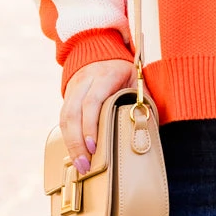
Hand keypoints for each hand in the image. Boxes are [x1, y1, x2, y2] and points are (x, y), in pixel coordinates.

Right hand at [60, 59, 135, 173]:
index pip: (92, 102)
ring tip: (79, 165)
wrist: (98, 50)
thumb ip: (141, 98)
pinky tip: (74, 153)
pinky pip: (63, 119)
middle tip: (85, 165)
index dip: (91, 125)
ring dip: (70, 144)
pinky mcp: (67, 97)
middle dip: (77, 142)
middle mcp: (84, 81)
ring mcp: (73, 89)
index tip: (94, 146)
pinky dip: (67, 138)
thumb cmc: (122, 69)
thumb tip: (151, 123)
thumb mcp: (135, 78)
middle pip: (73, 113)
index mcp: (104, 76)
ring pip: (64, 118)